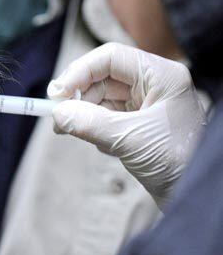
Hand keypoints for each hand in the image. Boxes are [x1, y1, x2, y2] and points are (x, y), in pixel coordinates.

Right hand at [47, 43, 206, 207]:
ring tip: (71, 132)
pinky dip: (95, 128)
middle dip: (78, 96)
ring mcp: (146, 106)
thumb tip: (57, 114)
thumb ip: (90, 123)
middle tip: (57, 116)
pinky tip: (102, 146)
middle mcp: (154, 86)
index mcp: (161, 76)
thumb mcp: (129, 139)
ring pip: (101, 99)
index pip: (110, 58)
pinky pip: (106, 118)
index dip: (79, 72)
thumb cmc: (178, 162)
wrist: (197, 195)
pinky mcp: (139, 126)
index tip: (56, 94)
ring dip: (84, 114)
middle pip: (102, 78)